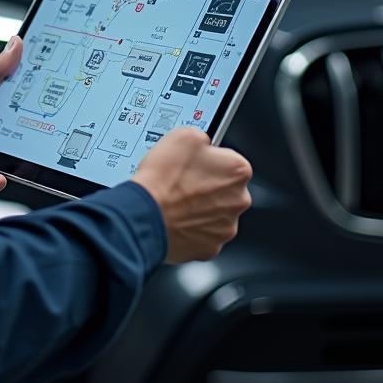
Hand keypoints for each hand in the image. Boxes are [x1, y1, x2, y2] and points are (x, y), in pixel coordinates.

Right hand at [132, 127, 252, 262]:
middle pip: (226, 189)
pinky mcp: (210, 247)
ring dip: (200, 208)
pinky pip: (203, 234)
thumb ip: (203, 138)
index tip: (195, 163)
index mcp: (237, 170)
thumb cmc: (162, 177)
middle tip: (182, 182)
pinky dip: (191, 228)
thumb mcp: (183, 135)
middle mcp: (238, 201)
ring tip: (175, 201)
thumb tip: (204, 144)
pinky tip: (175, 218)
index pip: (230, 161)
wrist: (144, 213)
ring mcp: (225, 227)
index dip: (209, 160)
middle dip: (207, 186)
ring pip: (215, 213)